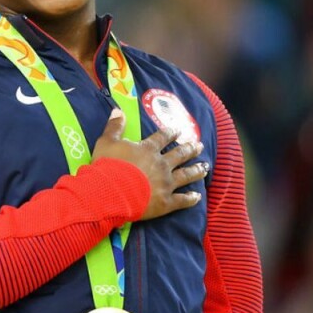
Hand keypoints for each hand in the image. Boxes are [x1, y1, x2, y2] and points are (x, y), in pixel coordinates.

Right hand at [92, 109, 207, 220]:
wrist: (110, 193)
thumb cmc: (108, 166)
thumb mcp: (107, 142)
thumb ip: (114, 126)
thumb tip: (118, 110)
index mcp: (148, 149)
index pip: (163, 137)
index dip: (172, 133)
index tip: (179, 130)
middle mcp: (162, 164)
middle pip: (180, 155)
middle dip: (190, 149)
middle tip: (200, 145)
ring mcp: (166, 184)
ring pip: (186, 175)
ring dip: (196, 170)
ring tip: (205, 167)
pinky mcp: (166, 202)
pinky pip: (182, 200)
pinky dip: (191, 198)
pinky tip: (198, 196)